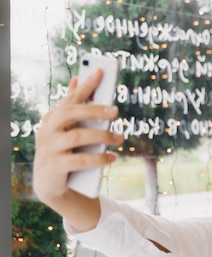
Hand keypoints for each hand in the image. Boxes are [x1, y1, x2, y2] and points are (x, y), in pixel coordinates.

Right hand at [33, 70, 121, 205]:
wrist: (48, 184)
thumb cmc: (62, 152)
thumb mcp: (67, 130)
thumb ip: (73, 109)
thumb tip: (76, 80)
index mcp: (53, 119)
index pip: (70, 98)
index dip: (85, 85)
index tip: (101, 71)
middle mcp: (47, 130)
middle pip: (71, 113)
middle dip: (94, 109)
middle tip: (115, 111)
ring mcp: (49, 148)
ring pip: (77, 136)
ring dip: (102, 136)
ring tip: (120, 137)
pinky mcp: (54, 166)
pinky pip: (79, 160)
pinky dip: (99, 159)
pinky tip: (113, 157)